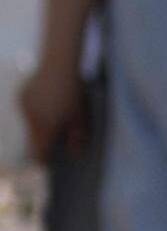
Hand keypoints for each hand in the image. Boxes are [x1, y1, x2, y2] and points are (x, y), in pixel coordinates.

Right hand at [17, 51, 81, 169]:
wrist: (59, 66)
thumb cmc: (73, 93)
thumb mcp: (80, 117)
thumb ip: (77, 138)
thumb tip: (75, 156)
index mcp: (44, 127)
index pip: (40, 152)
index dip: (44, 160)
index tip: (48, 165)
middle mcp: (30, 119)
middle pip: (34, 138)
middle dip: (43, 142)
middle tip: (52, 145)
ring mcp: (24, 108)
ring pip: (31, 124)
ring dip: (40, 126)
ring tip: (55, 119)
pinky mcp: (21, 97)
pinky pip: (29, 111)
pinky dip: (36, 112)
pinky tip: (48, 103)